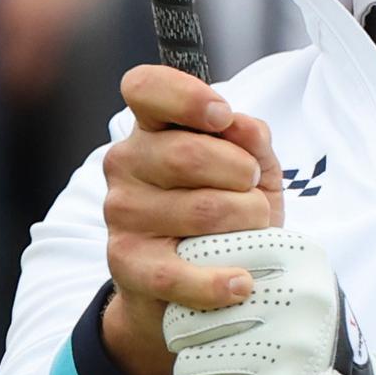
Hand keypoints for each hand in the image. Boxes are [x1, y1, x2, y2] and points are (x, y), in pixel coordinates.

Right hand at [96, 60, 278, 374]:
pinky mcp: (125, 263)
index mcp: (152, 127)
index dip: (185, 96)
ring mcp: (121, 212)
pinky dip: (217, 282)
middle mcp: (126, 162)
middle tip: (254, 191)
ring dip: (245, 223)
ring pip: (198, 210)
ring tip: (251, 232)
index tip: (222, 116)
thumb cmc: (223, 213)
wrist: (188, 286)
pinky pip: (174, 273)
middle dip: (241, 174)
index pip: (144, 88)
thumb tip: (244, 127)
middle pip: (186, 154)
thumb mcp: (248, 169)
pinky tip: (241, 282)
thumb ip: (250, 141)